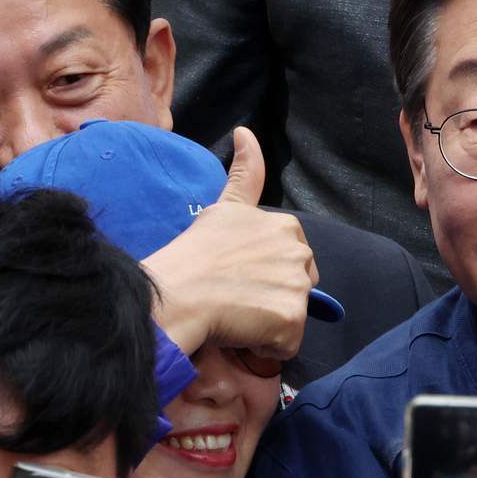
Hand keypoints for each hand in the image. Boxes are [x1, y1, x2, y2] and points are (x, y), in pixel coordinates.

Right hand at [145, 128, 317, 357]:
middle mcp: (300, 253)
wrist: (176, 293)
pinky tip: (241, 331)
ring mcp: (298, 287)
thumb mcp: (224, 206)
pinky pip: (286, 344)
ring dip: (265, 322)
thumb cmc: (195, 254)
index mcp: (288, 227)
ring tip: (234, 313)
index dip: (262, 273)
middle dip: (270, 297)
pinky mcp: (292, 319)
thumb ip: (245, 172)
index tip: (235, 273)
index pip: (289, 261)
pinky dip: (265, 345)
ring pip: (290, 316)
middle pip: (296, 288)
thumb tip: (246, 132)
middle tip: (234, 295)